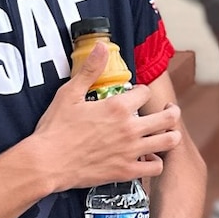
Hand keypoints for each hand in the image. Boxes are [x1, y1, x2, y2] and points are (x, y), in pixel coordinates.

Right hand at [31, 43, 181, 191]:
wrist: (47, 162)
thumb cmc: (55, 128)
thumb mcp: (69, 93)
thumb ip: (90, 70)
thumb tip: (101, 46)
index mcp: (118, 107)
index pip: (145, 92)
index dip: (141, 91)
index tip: (135, 94)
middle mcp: (130, 128)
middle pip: (168, 117)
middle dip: (171, 111)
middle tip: (168, 110)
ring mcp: (131, 151)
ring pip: (168, 142)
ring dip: (170, 135)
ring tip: (166, 133)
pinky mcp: (126, 171)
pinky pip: (155, 168)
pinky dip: (156, 162)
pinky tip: (149, 157)